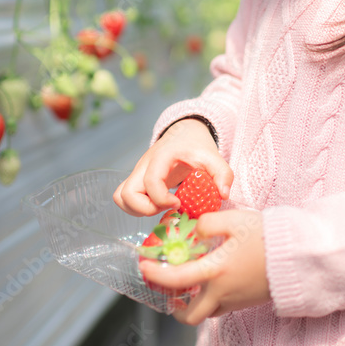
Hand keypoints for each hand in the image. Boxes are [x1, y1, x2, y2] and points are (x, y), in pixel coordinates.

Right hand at [113, 118, 233, 216]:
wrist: (184, 135)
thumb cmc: (196, 146)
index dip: (162, 199)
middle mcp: (144, 165)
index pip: (150, 182)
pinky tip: (158, 206)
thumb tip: (223, 195)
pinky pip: (125, 198)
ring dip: (139, 210)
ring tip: (162, 207)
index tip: (178, 203)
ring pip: (121, 197)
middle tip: (167, 207)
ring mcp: (138, 174)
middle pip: (126, 193)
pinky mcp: (138, 181)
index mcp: (161, 157)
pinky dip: (137, 207)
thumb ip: (223, 174)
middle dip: (146, 209)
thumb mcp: (213, 156)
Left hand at [138, 209, 270, 324]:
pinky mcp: (249, 301)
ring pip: (208, 312)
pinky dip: (214, 298)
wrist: (300, 255)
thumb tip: (196, 231)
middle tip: (170, 293)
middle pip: (191, 316)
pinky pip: (225, 306)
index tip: (144, 267)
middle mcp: (223, 292)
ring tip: (193, 285)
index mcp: (216, 271)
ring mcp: (237, 300)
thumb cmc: (267, 236)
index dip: (155, 275)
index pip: (175, 280)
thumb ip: (208, 223)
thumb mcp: (235, 220)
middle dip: (176, 309)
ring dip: (196, 303)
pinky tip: (217, 280)